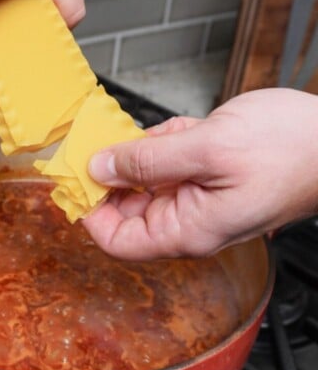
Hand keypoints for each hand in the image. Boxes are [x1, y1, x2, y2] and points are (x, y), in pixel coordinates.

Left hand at [81, 88, 317, 259]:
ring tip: (183, 134)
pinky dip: (174, 139)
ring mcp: (201, 198)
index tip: (74, 175)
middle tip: (116, 136)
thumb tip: (98, 169)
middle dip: (121, 169)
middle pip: (126, 206)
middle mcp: (191, 221)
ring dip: (152, 149)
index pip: (116, 240)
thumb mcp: (208, 147)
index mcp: (188, 230)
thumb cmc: (295, 149)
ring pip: (147, 176)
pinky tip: (196, 129)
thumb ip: (148, 160)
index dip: (89, 210)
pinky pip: (172, 159)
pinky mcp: (211, 174)